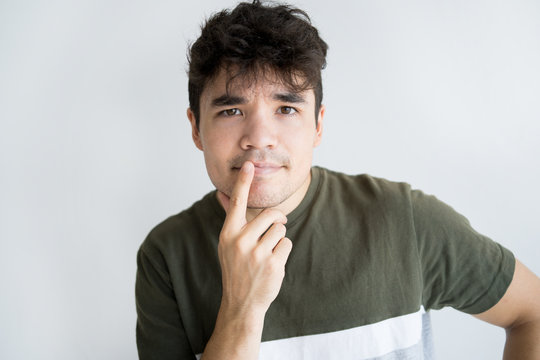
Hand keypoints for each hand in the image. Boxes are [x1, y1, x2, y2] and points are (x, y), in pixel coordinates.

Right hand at [216, 161, 292, 316]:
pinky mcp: (272, 264)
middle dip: (277, 219)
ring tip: (267, 253)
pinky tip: (273, 263)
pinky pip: (287, 243)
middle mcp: (240, 241)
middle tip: (274, 229)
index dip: (244, 182)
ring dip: (279, 238)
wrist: (241, 302)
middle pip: (270, 214)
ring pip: (281, 229)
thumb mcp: (227, 243)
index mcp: (228, 233)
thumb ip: (231, 218)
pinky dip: (283, 251)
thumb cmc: (237, 268)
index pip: (237, 203)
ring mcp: (256, 253)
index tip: (250, 165)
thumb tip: (221, 194)